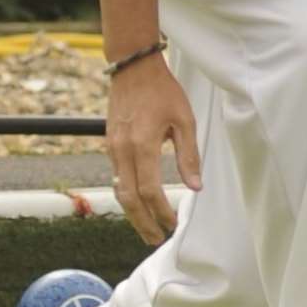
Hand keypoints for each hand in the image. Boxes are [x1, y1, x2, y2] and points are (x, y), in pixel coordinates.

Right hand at [105, 56, 202, 244]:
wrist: (132, 68)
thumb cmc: (163, 91)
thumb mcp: (184, 120)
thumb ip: (189, 155)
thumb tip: (195, 187)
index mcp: (142, 145)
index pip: (150, 191)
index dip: (161, 212)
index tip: (172, 225)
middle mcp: (122, 150)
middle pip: (128, 199)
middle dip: (142, 223)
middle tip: (155, 239)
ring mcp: (113, 148)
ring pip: (119, 190)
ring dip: (133, 212)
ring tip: (147, 228)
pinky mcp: (110, 145)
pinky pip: (116, 177)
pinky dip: (127, 195)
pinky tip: (139, 203)